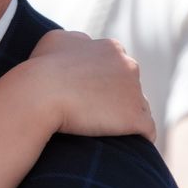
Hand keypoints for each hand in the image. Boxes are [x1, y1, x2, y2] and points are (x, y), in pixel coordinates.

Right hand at [27, 29, 155, 139]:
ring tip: (109, 134)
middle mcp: (128, 65)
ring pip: (139, 107)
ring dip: (126, 119)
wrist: (40, 93)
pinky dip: (139, 138)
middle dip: (118, 99)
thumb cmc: (42, 68)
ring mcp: (134, 91)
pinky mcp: (135, 118)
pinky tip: (127, 147)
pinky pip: (147, 130)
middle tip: (96, 116)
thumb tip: (79, 44)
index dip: (104, 83)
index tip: (89, 98)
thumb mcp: (55, 40)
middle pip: (130, 86)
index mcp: (111, 48)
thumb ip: (73, 41)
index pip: (116, 66)